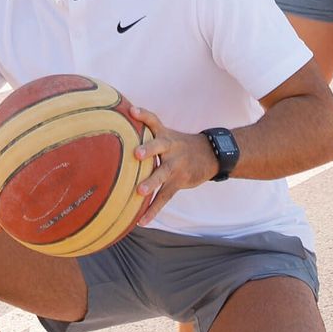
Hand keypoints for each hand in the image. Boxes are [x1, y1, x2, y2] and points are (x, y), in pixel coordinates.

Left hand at [131, 107, 215, 225]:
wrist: (211, 155)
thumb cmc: (180, 145)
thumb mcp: (168, 134)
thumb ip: (148, 132)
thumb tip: (121, 123)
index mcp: (165, 135)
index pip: (154, 121)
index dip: (144, 115)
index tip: (132, 110)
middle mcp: (170, 148)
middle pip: (159, 146)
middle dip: (148, 149)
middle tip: (136, 154)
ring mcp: (175, 166)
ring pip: (163, 174)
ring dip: (152, 183)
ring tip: (140, 191)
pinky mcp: (178, 182)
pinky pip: (164, 197)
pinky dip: (153, 210)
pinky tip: (141, 221)